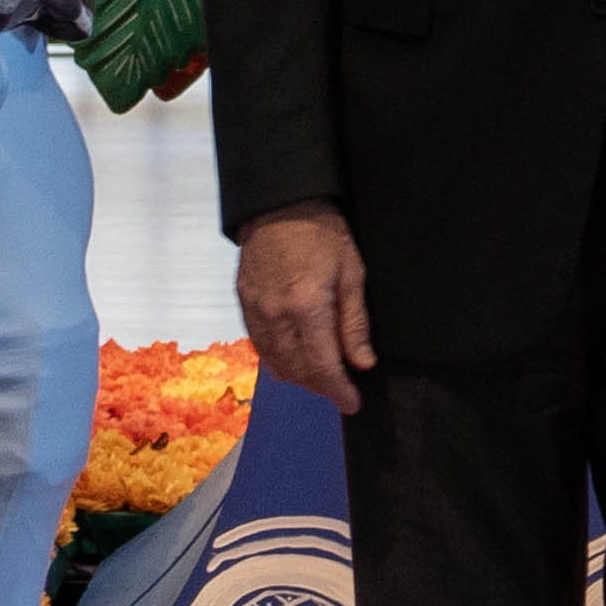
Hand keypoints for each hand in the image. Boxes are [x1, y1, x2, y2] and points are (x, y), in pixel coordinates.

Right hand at [238, 207, 376, 413]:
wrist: (279, 202)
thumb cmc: (323, 232)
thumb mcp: (352, 272)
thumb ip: (354, 322)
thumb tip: (362, 363)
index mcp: (308, 307)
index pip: (322, 365)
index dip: (338, 390)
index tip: (352, 404)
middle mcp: (277, 315)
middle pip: (297, 370)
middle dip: (320, 387)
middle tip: (340, 390)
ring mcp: (256, 310)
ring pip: (275, 363)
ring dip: (298, 377)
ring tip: (318, 378)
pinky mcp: (244, 303)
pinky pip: (259, 346)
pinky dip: (276, 360)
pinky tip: (290, 360)